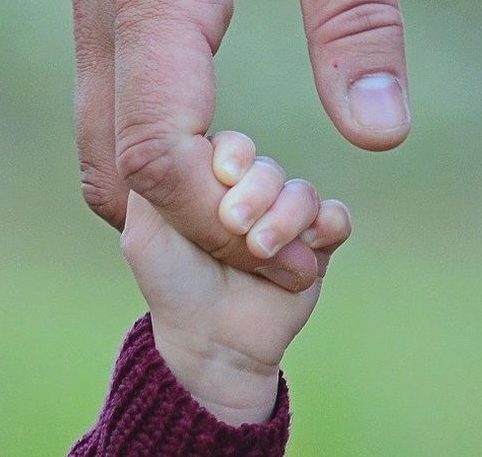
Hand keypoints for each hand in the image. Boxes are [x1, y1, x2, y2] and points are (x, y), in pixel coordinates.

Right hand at [73, 0, 409, 290]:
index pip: (158, 150)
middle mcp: (102, 11)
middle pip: (115, 172)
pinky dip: (165, 165)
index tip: (299, 243)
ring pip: (106, 152)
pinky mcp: (115, 10)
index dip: (221, 221)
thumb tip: (380, 135)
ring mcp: (97, 11)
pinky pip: (119, 116)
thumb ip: (358, 14)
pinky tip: (239, 169)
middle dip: (196, 232)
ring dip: (176, 205)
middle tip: (290, 248)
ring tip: (272, 215)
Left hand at [121, 130, 352, 425]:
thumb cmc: (173, 285)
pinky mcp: (318, 246)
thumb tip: (177, 137)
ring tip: (262, 249)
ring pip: (302, 192)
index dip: (232, 155)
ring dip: (285, 217)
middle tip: (236, 225)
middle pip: (269, 168)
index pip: (233, 146)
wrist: (211, 342)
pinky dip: (327, 224)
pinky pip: (336, 218)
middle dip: (256, 193)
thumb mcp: (145, 232)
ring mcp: (287, 220)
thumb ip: (152, 181)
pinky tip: (309, 245)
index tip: (223, 176)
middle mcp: (253, 196)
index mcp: (213, 184)